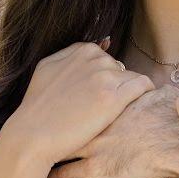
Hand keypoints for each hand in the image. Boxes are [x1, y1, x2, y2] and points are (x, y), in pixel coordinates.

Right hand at [2, 42, 151, 168]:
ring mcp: (104, 77)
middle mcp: (94, 58)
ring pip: (132, 78)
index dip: (103, 78)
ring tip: (121, 112)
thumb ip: (72, 54)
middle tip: (103, 108)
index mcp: (81, 49)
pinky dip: (147, 93)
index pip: (105, 58)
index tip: (97, 94)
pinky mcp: (113, 98)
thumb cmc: (37, 107)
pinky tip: (144, 104)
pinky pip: (143, 86)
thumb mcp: (48, 68)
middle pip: (119, 68)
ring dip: (128, 93)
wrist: (32, 135)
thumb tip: (104, 42)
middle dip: (115, 85)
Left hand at [43, 83, 178, 177]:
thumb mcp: (159, 96)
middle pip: (62, 121)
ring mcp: (92, 146)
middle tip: (33, 125)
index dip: (66, 103)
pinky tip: (41, 177)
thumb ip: (148, 92)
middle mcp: (93, 123)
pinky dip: (52, 175)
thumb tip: (154, 87)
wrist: (175, 142)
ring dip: (45, 149)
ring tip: (28, 151)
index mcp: (107, 104)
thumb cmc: (172, 118)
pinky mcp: (96, 169)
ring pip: (58, 146)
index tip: (56, 106)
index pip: (79, 100)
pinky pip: (66, 173)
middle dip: (48, 124)